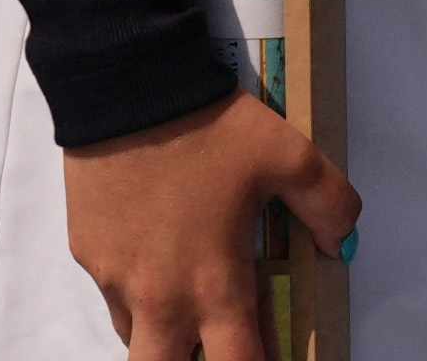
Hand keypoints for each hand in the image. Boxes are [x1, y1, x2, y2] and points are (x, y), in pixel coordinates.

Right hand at [64, 93, 353, 360]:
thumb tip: (340, 244)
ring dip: (165, 334)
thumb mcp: (290, 156)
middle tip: (219, 339)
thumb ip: (327, 204)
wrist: (128, 92)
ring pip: (137, 339)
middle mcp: (160, 299)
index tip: (270, 353)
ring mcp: (115, 282)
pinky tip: (158, 251)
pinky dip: (139, 292)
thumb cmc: (212, 130)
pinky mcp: (86, 256)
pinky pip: (115, 294)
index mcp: (213, 285)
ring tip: (192, 301)